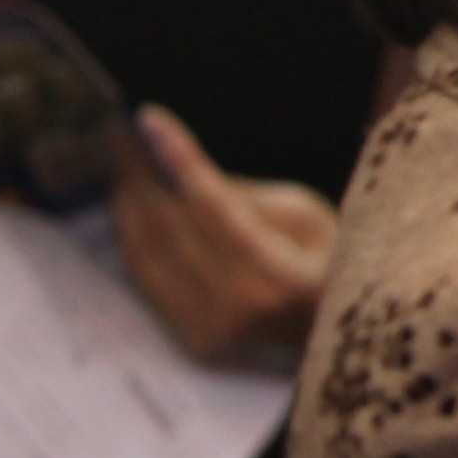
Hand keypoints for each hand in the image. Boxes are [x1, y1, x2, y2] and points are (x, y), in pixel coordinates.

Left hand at [109, 105, 333, 368]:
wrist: (337, 330)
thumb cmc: (333, 262)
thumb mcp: (306, 214)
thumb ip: (242, 195)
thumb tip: (175, 169)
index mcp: (283, 276)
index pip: (213, 204)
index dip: (178, 156)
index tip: (147, 118)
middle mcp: (241, 309)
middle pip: (171, 227)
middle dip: (140, 173)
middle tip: (120, 131)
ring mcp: (214, 331)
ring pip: (148, 253)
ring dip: (128, 202)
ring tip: (122, 160)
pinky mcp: (194, 340)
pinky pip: (146, 277)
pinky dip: (133, 237)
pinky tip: (129, 203)